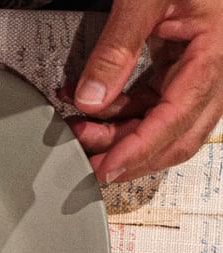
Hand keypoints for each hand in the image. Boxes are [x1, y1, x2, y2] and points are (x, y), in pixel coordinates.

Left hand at [68, 0, 222, 182]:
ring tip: (79, 130)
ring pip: (162, 125)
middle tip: (89, 163)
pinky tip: (86, 111)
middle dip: (132, 155)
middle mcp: (214, 68)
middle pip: (178, 134)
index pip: (178, 116)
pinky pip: (151, 104)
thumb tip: (91, 99)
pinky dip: (119, 114)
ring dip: (120, 136)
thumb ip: (119, 46)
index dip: (141, 149)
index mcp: (215, 52)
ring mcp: (197, 70)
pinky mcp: (179, 68)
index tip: (107, 169)